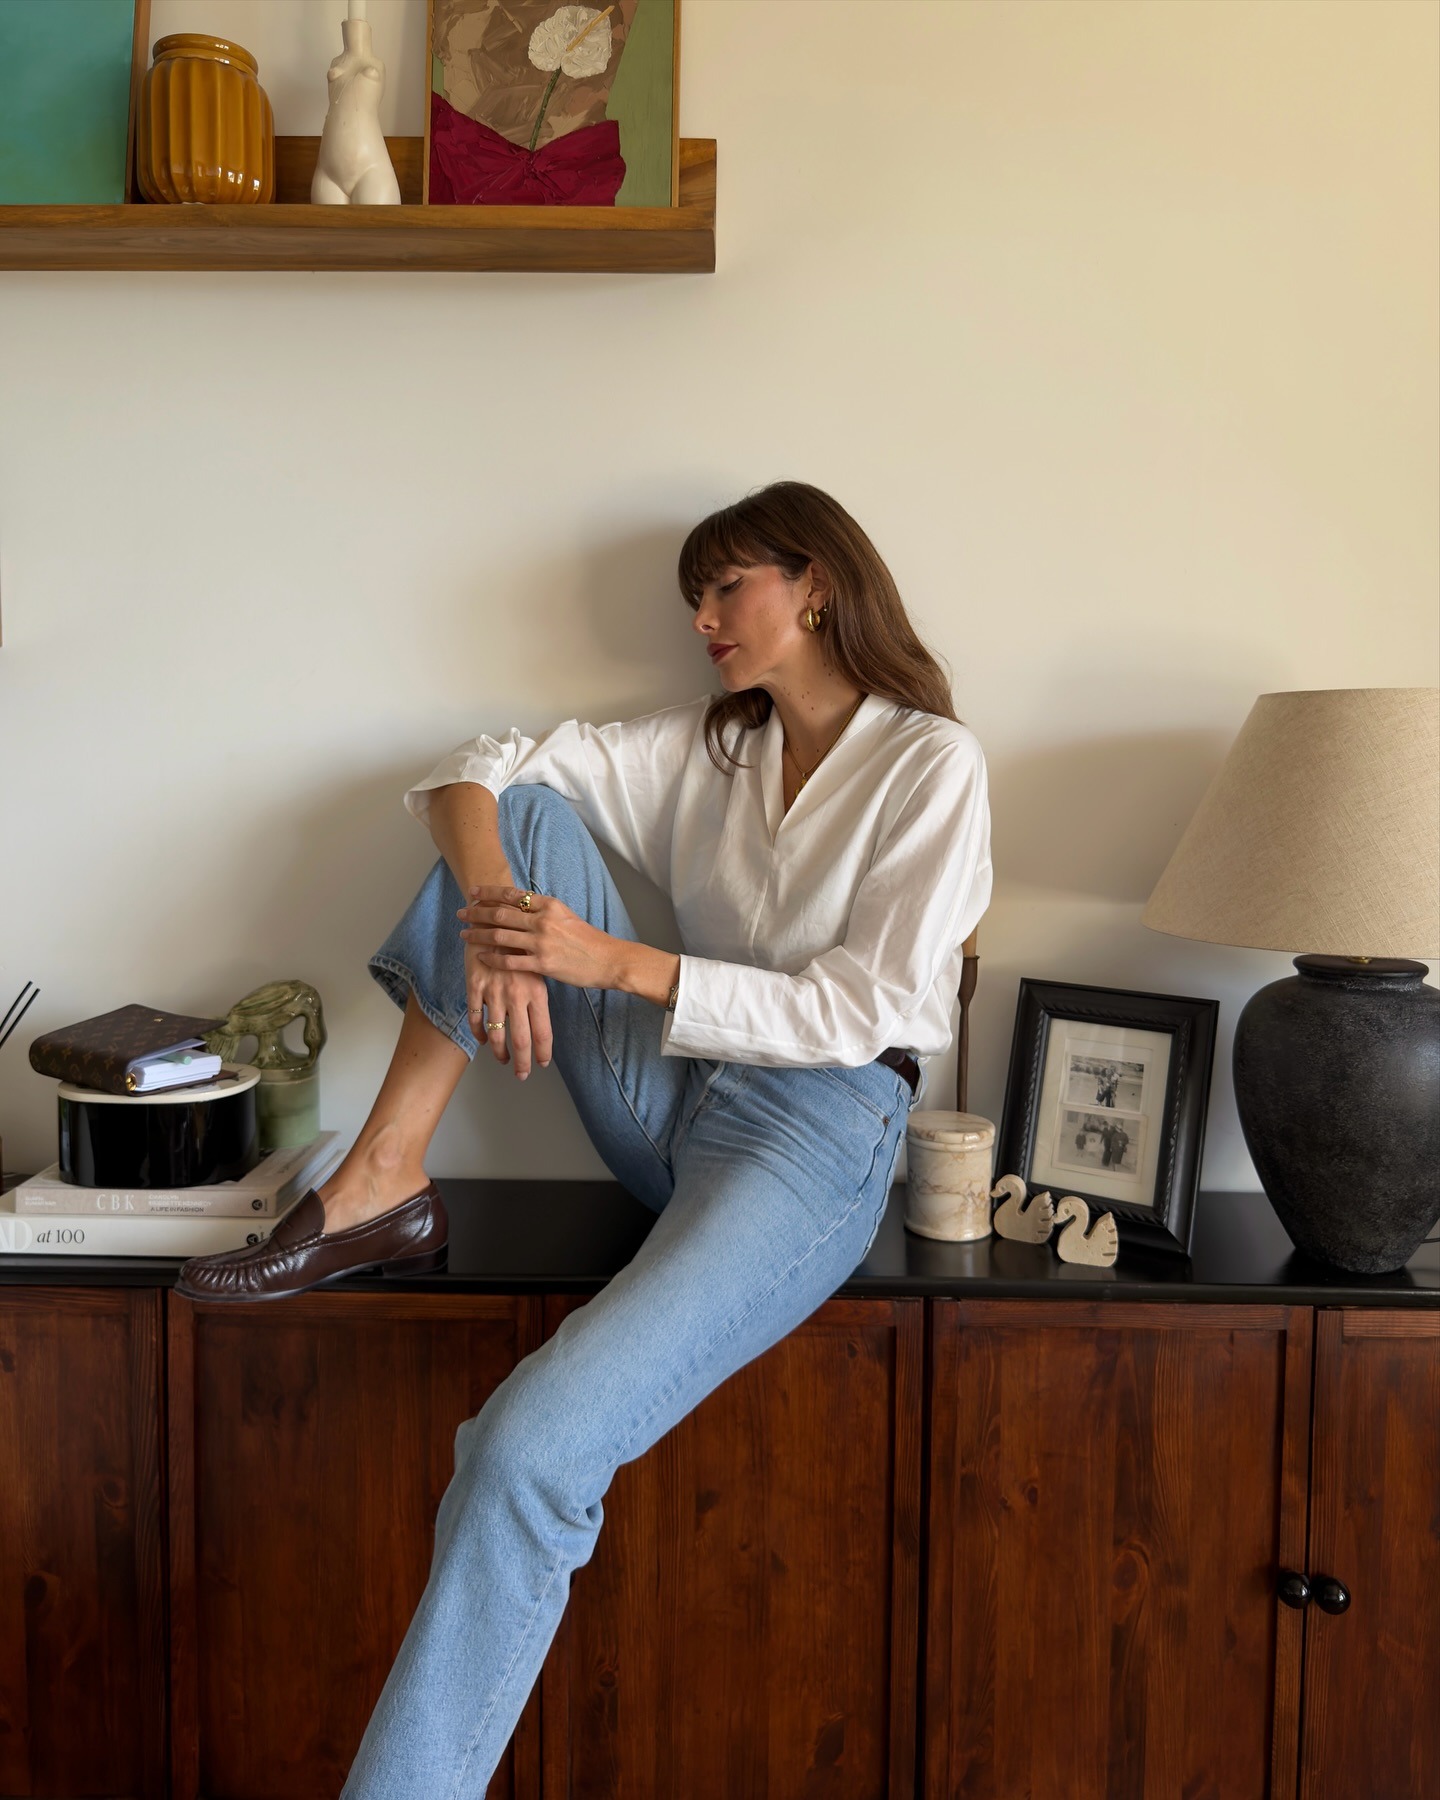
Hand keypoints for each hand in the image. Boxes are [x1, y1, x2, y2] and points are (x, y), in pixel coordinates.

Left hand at [458, 886, 623, 1068]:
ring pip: (501, 936)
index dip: (489, 893)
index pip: (513, 895)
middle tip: (461, 912)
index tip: (473, 892)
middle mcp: (543, 921)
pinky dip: (492, 958)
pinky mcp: (542, 964)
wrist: (609, 960)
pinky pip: (510, 961)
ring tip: (464, 934)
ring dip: (478, 934)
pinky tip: (480, 956)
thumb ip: (545, 911)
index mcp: (550, 906)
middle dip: (477, 912)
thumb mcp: (568, 916)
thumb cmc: (589, 940)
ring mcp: (542, 943)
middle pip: (501, 914)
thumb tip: (523, 905)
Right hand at [463, 941, 551, 1079]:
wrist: (494, 920)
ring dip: (499, 1052)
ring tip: (503, 1060)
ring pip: (496, 1034)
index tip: (543, 1063)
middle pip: (520, 1039)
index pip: (543, 1031)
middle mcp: (517, 994)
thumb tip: (539, 1026)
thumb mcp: (536, 969)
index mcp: (537, 991)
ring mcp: (494, 991)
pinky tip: (483, 1040)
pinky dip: (479, 1034)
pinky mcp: (475, 986)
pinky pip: (476, 1018)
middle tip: (522, 1075)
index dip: (543, 1051)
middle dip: (521, 1062)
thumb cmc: (520, 947)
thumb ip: (537, 997)